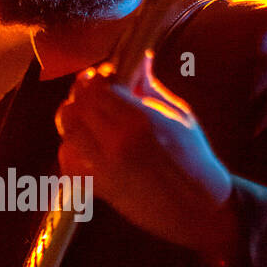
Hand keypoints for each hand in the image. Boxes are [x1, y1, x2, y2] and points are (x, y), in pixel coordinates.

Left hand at [54, 50, 237, 254]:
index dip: (99, 77)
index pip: (98, 86)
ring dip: (74, 117)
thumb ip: (150, 87)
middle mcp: (115, 143)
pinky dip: (71, 148)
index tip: (107, 75)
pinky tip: (85, 143)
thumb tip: (138, 58)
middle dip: (83, 93)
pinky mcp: (97, 187)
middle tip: (94, 91)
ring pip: (67, 130)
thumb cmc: (194, 159)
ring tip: (89, 114)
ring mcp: (103, 167)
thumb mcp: (179, 116)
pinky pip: (68, 162)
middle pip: (77, 105)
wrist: (199, 208)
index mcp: (139, 120)